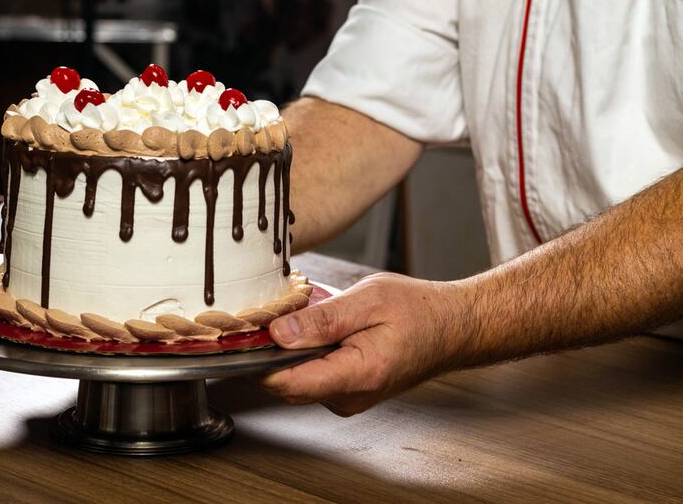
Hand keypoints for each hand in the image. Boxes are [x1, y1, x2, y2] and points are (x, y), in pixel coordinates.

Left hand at [259, 272, 469, 415]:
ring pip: (297, 380)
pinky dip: (306, 354)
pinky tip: (317, 329)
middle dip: (272, 351)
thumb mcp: (368, 300)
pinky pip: (312, 377)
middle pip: (286, 383)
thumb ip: (322, 320)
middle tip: (275, 312)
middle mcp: (350, 397)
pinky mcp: (347, 392)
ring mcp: (348, 398)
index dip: (259, 360)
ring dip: (289, 351)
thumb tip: (278, 333)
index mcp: (357, 374)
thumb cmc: (418, 312)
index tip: (249, 333)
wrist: (450, 328)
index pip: (288, 383)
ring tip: (302, 316)